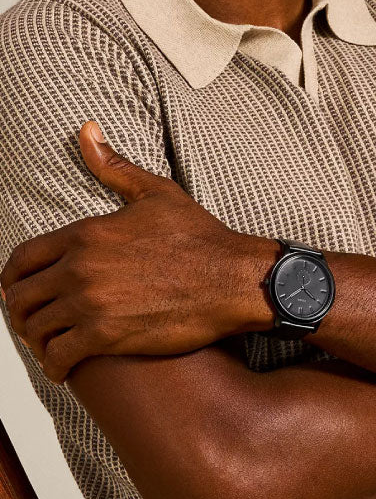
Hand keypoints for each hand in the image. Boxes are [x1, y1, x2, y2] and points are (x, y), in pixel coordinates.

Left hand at [0, 121, 276, 383]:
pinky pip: (60, 356)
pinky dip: (53, 365)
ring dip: (35, 339)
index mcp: (86, 234)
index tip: (16, 288)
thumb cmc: (201, 239)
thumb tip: (86, 132)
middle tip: (31, 320)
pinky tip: (61, 366)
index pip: (22, 259)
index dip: (11, 277)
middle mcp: (80, 269)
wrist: (232, 279)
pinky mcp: (108, 336)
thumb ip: (113, 166)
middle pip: (21, 297)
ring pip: (36, 329)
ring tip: (46, 344)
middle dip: (20, 311)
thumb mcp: (157, 193)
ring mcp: (92, 304)